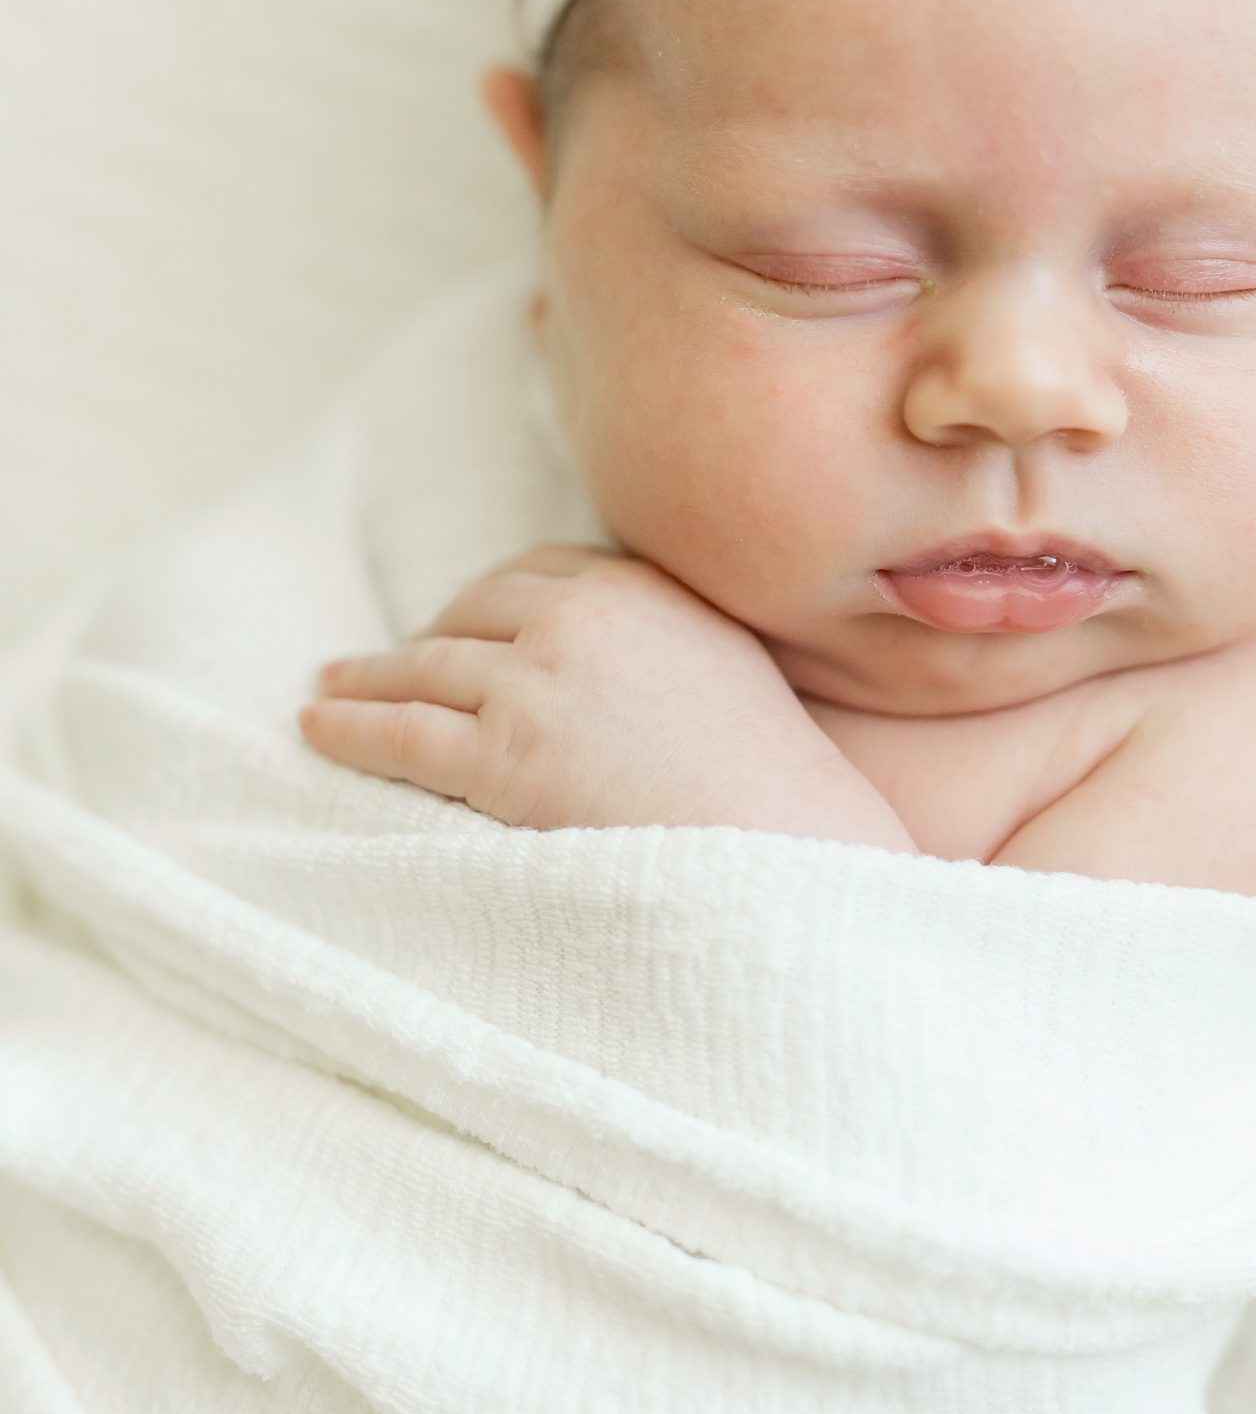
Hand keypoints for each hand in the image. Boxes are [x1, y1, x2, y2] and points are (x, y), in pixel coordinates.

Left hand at [297, 541, 917, 848]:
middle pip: (469, 612)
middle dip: (426, 637)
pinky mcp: (502, 758)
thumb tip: (609, 644)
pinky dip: (347, 728)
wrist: (781, 840)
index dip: (483, 600)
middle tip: (385, 663)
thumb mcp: (721, 661)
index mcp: (633, 586)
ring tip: (330, 687)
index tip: (457, 622)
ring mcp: (534, 685)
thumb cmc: (764, 773)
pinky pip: (400, 735)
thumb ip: (660, 631)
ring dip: (366, 677)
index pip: (530, 573)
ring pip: (421, 669)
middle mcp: (576, 618)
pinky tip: (316, 726)